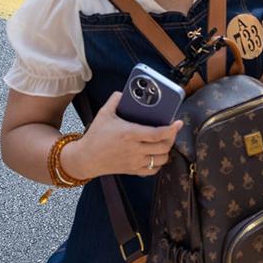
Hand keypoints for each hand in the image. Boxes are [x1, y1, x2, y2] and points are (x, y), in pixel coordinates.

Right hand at [63, 92, 182, 178]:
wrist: (83, 159)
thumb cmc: (95, 136)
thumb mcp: (103, 114)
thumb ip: (115, 101)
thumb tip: (123, 92)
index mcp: (130, 134)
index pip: (157, 134)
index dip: (171, 129)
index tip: (178, 123)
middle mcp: (134, 149)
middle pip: (164, 147)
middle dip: (172, 138)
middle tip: (171, 131)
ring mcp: (134, 162)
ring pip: (161, 160)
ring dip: (166, 151)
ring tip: (164, 142)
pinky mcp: (132, 170)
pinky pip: (152, 170)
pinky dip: (158, 164)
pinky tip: (156, 155)